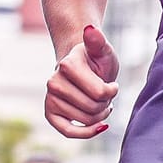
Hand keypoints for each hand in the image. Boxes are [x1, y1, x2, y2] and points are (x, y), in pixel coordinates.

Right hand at [46, 24, 119, 139]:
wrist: (81, 67)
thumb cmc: (95, 60)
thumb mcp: (102, 50)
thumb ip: (97, 41)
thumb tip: (90, 29)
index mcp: (66, 65)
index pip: (100, 93)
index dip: (111, 91)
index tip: (111, 84)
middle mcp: (53, 82)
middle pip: (93, 108)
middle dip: (105, 104)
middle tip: (104, 94)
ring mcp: (50, 99)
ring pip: (86, 120)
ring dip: (99, 115)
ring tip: (99, 102)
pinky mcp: (50, 114)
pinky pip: (69, 132)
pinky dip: (87, 132)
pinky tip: (100, 126)